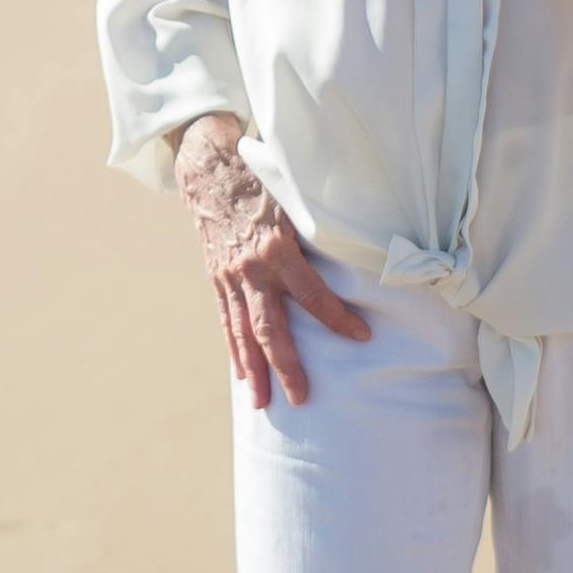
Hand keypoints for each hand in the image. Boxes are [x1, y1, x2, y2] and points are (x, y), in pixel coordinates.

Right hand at [176, 116, 371, 405]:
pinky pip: (226, 322)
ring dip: (254, 371)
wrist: (209, 168)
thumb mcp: (294, 197)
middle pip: (270, 328)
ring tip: (263, 404)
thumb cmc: (260, 178)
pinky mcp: (217, 279)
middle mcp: (250, 270)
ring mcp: (229, 278)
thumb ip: (319, 227)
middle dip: (287, 366)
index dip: (338, 319)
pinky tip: (243, 375)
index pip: (313, 295)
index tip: (363, 336)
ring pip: (243, 333)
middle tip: (302, 399)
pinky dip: (234, 350)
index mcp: (276, 249)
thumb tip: (363, 245)